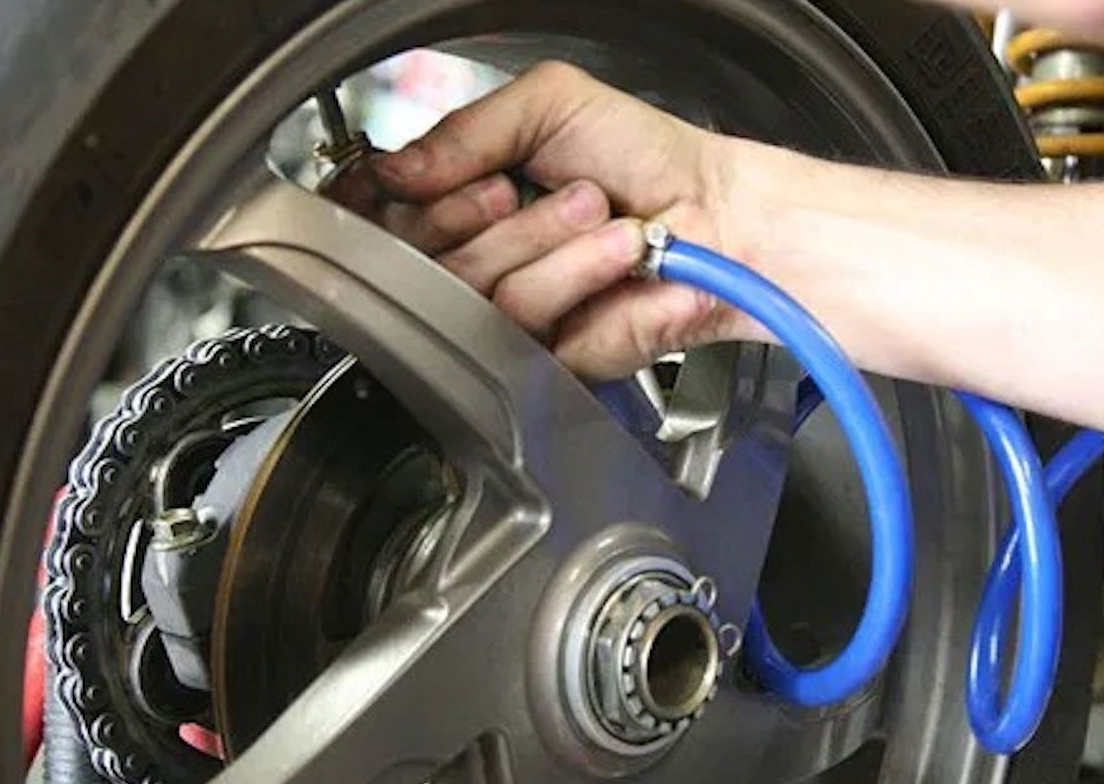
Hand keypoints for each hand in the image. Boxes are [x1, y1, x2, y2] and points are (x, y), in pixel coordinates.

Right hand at [329, 62, 774, 378]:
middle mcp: (479, 260)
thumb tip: (393, 171)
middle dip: (492, 216)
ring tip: (602, 216)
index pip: (388, 216)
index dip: (416, 202)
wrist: (715, 213)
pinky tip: (619, 259)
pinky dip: (582, 278)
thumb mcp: (548, 104)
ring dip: (551, 241)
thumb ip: (463, 130)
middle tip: (554, 190)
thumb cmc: (645, 157)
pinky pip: (527, 330)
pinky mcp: (547, 358)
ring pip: (478, 293)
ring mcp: (510, 314)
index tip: (475, 179)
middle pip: (423, 261)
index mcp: (464, 199)